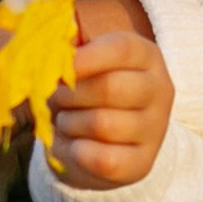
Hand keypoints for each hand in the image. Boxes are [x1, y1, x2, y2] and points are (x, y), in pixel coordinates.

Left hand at [45, 0, 173, 189]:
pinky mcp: (142, 163)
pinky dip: (77, 152)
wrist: (103, 138)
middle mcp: (159, 90)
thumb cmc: (86, 89)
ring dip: (70, 122)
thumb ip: (64, 44)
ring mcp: (155, 129)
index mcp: (146, 56)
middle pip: (110, 88)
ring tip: (65, 119)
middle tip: (56, 96)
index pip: (121, 48)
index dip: (84, 57)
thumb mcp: (81, 60)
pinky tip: (74, 144)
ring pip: (102, 124)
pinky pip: (103, 160)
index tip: (59, 67)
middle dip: (70, 93)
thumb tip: (43, 38)